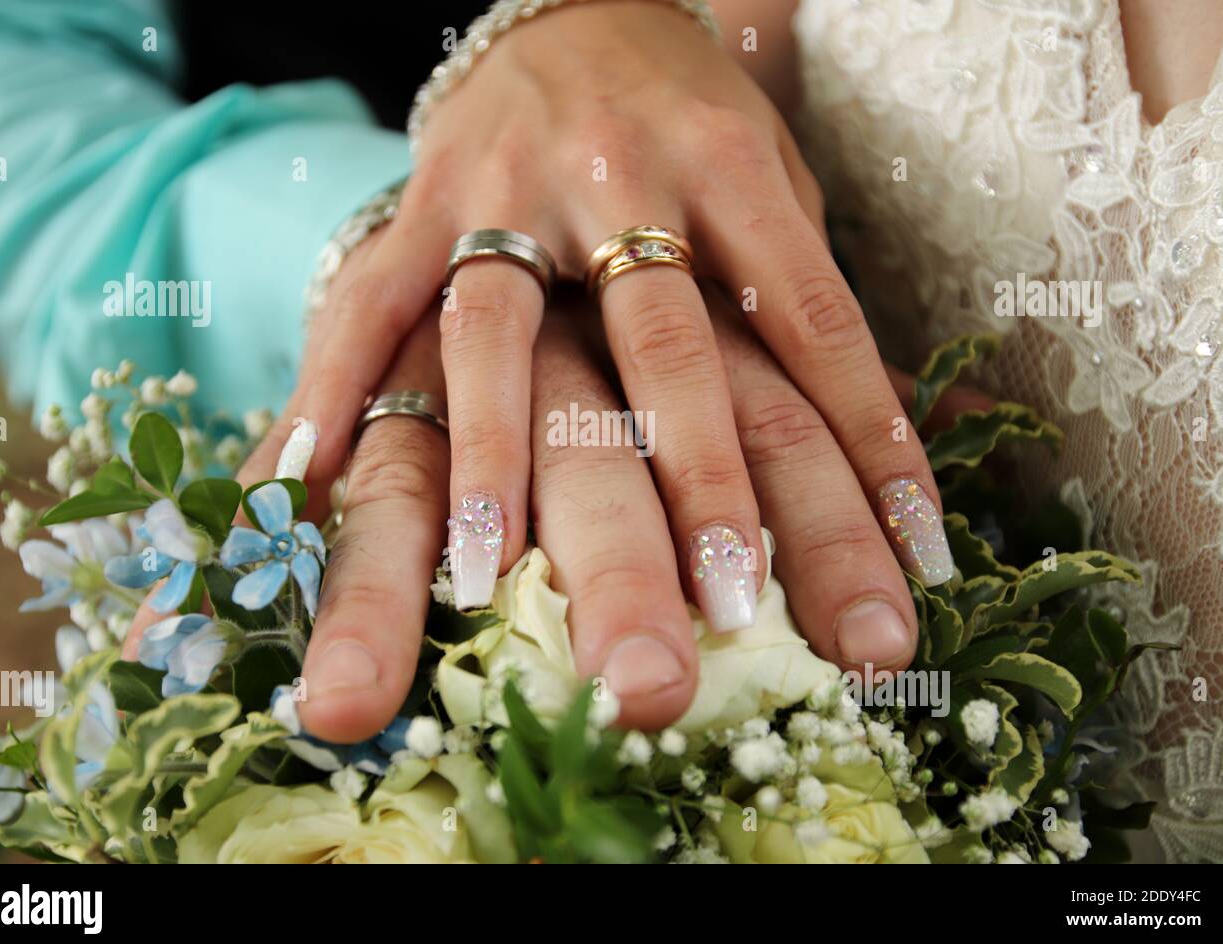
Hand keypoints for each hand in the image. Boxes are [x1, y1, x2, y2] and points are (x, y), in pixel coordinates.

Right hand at [274, 1, 954, 651]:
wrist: (575, 11)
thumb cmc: (692, 120)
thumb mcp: (776, 183)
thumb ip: (812, 305)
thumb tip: (923, 446)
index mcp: (732, 167)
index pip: (813, 316)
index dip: (866, 439)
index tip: (905, 563)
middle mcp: (619, 175)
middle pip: (665, 342)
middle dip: (696, 478)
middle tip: (724, 605)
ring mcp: (506, 188)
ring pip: (497, 332)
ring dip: (493, 457)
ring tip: (487, 573)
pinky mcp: (420, 201)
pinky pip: (366, 304)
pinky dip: (330, 392)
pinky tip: (299, 485)